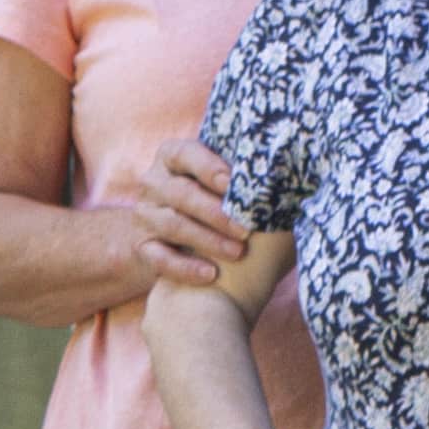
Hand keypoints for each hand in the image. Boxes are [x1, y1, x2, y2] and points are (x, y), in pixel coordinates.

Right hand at [92, 137, 254, 297]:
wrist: (177, 241)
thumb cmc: (215, 203)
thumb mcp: (219, 183)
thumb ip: (241, 177)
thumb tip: (286, 179)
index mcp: (172, 157)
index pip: (185, 154)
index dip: (208, 167)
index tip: (233, 183)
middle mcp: (153, 183)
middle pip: (181, 193)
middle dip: (216, 212)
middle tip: (246, 229)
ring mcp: (145, 216)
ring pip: (173, 225)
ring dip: (208, 240)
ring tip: (238, 252)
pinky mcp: (142, 247)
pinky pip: (161, 259)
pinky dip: (186, 268)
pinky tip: (211, 274)